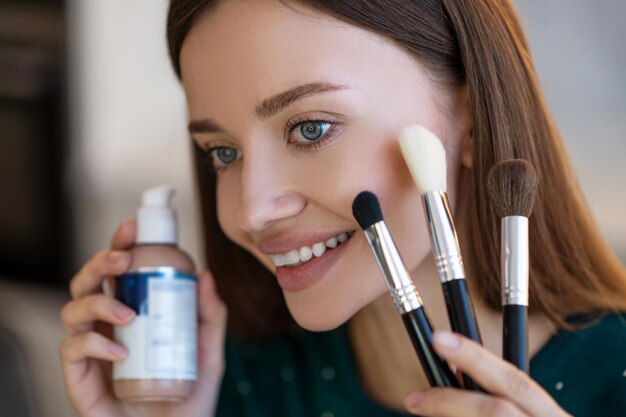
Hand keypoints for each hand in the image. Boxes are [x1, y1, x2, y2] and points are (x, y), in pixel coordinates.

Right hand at [59, 220, 227, 416]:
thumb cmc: (187, 398)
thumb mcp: (208, 353)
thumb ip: (210, 317)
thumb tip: (207, 275)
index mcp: (133, 314)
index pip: (119, 273)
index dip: (119, 246)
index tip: (131, 227)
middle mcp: (107, 327)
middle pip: (87, 281)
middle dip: (100, 262)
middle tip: (123, 259)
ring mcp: (91, 350)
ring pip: (73, 308)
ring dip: (99, 301)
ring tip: (129, 314)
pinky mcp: (79, 377)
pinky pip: (72, 348)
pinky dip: (94, 343)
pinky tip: (122, 352)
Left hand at [403, 330, 571, 416]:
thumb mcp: (534, 416)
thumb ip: (505, 398)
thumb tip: (456, 375)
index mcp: (549, 416)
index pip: (513, 380)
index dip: (474, 357)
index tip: (439, 339)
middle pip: (494, 411)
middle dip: (448, 401)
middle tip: (411, 399)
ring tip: (423, 413)